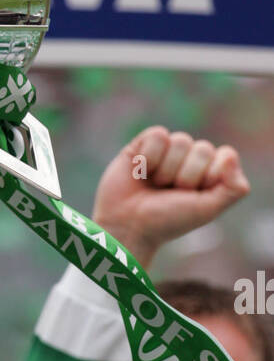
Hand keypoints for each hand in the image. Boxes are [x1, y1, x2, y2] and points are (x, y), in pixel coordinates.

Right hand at [92, 126, 249, 269]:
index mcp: (209, 174)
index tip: (194, 196)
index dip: (211, 175)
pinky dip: (149, 156)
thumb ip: (233, 189)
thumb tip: (231, 155)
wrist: (127, 226)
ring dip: (167, 169)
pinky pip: (158, 134)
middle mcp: (190, 161)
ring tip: (154, 184)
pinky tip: (140, 172)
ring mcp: (167, 151)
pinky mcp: (143, 144)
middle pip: (203, 149)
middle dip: (186, 176)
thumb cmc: (166, 221)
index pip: (225, 156)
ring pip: (181, 140)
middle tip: (170, 193)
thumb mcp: (206, 210)